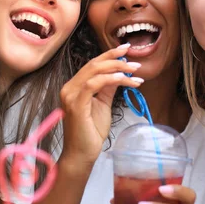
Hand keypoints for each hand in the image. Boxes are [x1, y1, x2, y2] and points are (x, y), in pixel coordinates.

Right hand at [59, 44, 142, 166]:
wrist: (82, 154)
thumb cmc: (91, 132)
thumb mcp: (103, 105)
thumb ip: (108, 88)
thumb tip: (119, 74)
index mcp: (74, 87)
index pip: (92, 65)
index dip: (109, 55)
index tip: (126, 49)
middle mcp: (69, 88)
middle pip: (93, 64)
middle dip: (116, 59)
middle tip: (135, 62)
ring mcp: (71, 96)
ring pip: (94, 72)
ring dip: (117, 69)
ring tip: (135, 72)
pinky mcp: (76, 105)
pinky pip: (94, 84)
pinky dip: (110, 79)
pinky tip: (124, 80)